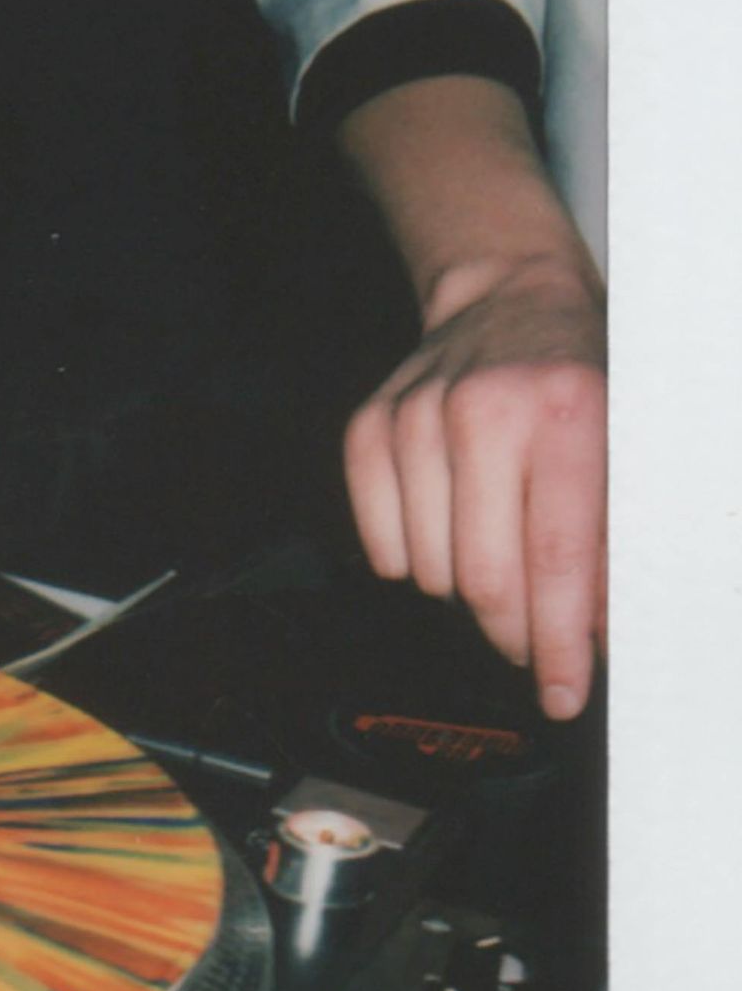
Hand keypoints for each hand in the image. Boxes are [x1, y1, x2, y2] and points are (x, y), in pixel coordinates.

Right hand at [342, 250, 606, 723]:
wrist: (508, 296)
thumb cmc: (574, 381)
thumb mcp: (622, 443)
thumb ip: (613, 539)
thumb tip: (592, 639)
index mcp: (567, 410)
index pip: (557, 559)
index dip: (558, 642)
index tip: (563, 695)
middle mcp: (486, 410)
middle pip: (483, 580)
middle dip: (513, 632)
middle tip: (532, 644)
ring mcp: (416, 418)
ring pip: (431, 575)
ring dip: (467, 587)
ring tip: (496, 547)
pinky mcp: (368, 430)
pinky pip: (384, 550)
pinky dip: (416, 561)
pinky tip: (448, 524)